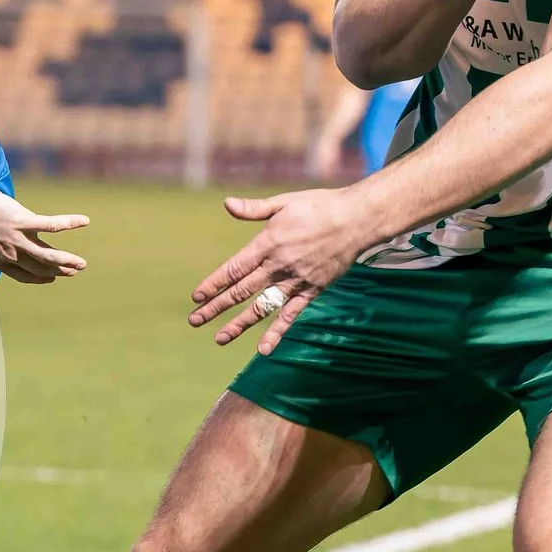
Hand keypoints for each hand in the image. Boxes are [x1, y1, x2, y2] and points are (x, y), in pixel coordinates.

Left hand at [0, 183, 89, 283]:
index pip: (24, 275)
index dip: (40, 278)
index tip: (52, 278)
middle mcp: (10, 255)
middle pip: (40, 268)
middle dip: (59, 271)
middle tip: (74, 271)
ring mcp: (18, 240)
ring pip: (48, 256)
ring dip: (67, 261)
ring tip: (82, 264)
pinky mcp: (23, 222)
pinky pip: (51, 225)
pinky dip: (69, 223)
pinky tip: (84, 220)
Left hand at [188, 187, 377, 351]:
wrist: (357, 220)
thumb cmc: (319, 206)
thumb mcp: (283, 202)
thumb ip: (254, 209)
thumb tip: (227, 204)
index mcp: (267, 244)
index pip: (234, 269)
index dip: (214, 284)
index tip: (197, 297)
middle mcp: (278, 266)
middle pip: (241, 291)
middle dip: (216, 307)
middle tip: (194, 320)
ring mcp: (295, 281)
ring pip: (262, 308)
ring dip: (239, 324)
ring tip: (220, 338)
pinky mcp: (312, 290)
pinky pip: (291, 315)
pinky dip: (277, 332)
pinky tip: (264, 350)